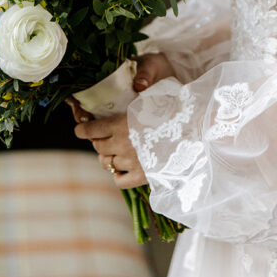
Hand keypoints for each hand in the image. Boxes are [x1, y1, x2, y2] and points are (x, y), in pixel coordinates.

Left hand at [65, 52, 174, 187]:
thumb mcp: (152, 95)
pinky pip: (119, 180)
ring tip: (115, 150)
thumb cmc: (176, 107)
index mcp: (121, 123)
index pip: (92, 129)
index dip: (83, 129)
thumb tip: (124, 95)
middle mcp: (122, 145)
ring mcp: (131, 162)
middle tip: (103, 136)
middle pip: (98, 146)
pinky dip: (117, 174)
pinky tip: (124, 166)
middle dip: (98, 141)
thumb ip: (133, 98)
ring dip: (108, 156)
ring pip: (107, 163)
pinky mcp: (142, 176)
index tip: (79, 129)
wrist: (197, 128)